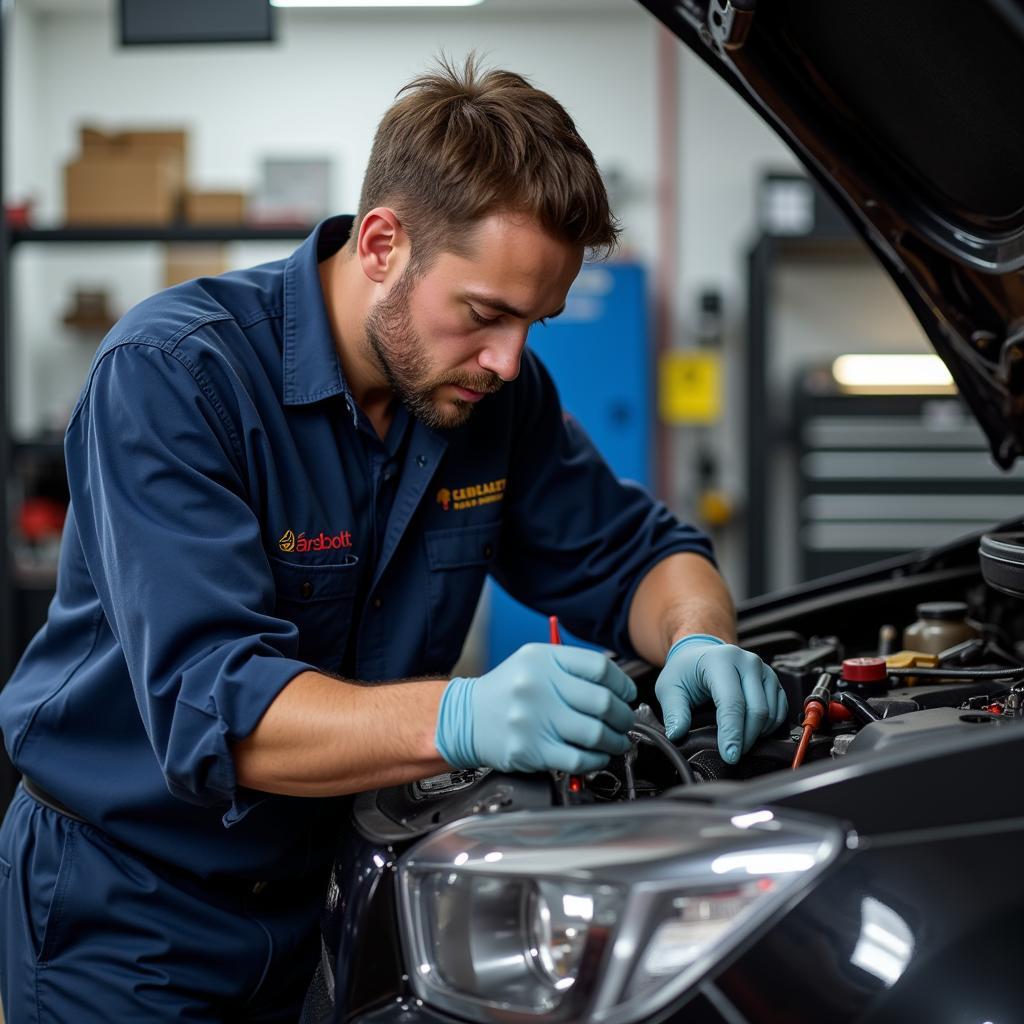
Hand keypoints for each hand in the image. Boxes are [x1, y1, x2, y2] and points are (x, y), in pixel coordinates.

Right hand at [436, 643, 636, 773]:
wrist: (465, 718)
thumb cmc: (506, 692)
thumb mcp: (533, 663)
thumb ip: (571, 669)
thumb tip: (617, 690)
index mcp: (543, 659)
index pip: (600, 668)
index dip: (622, 684)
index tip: (626, 695)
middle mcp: (539, 686)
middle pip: (602, 702)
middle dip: (623, 717)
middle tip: (624, 722)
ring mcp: (534, 719)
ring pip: (595, 734)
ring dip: (615, 741)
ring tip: (617, 742)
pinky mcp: (531, 749)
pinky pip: (578, 759)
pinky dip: (596, 761)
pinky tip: (596, 757)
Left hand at [654, 634, 786, 763]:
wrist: (700, 654)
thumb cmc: (685, 671)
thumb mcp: (670, 688)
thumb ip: (674, 711)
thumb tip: (677, 734)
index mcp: (720, 660)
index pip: (732, 702)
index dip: (732, 733)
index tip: (730, 756)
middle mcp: (746, 661)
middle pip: (757, 709)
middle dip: (746, 738)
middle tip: (733, 754)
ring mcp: (762, 669)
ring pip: (771, 712)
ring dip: (758, 734)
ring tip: (739, 741)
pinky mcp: (771, 679)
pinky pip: (780, 709)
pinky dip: (769, 726)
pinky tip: (753, 731)